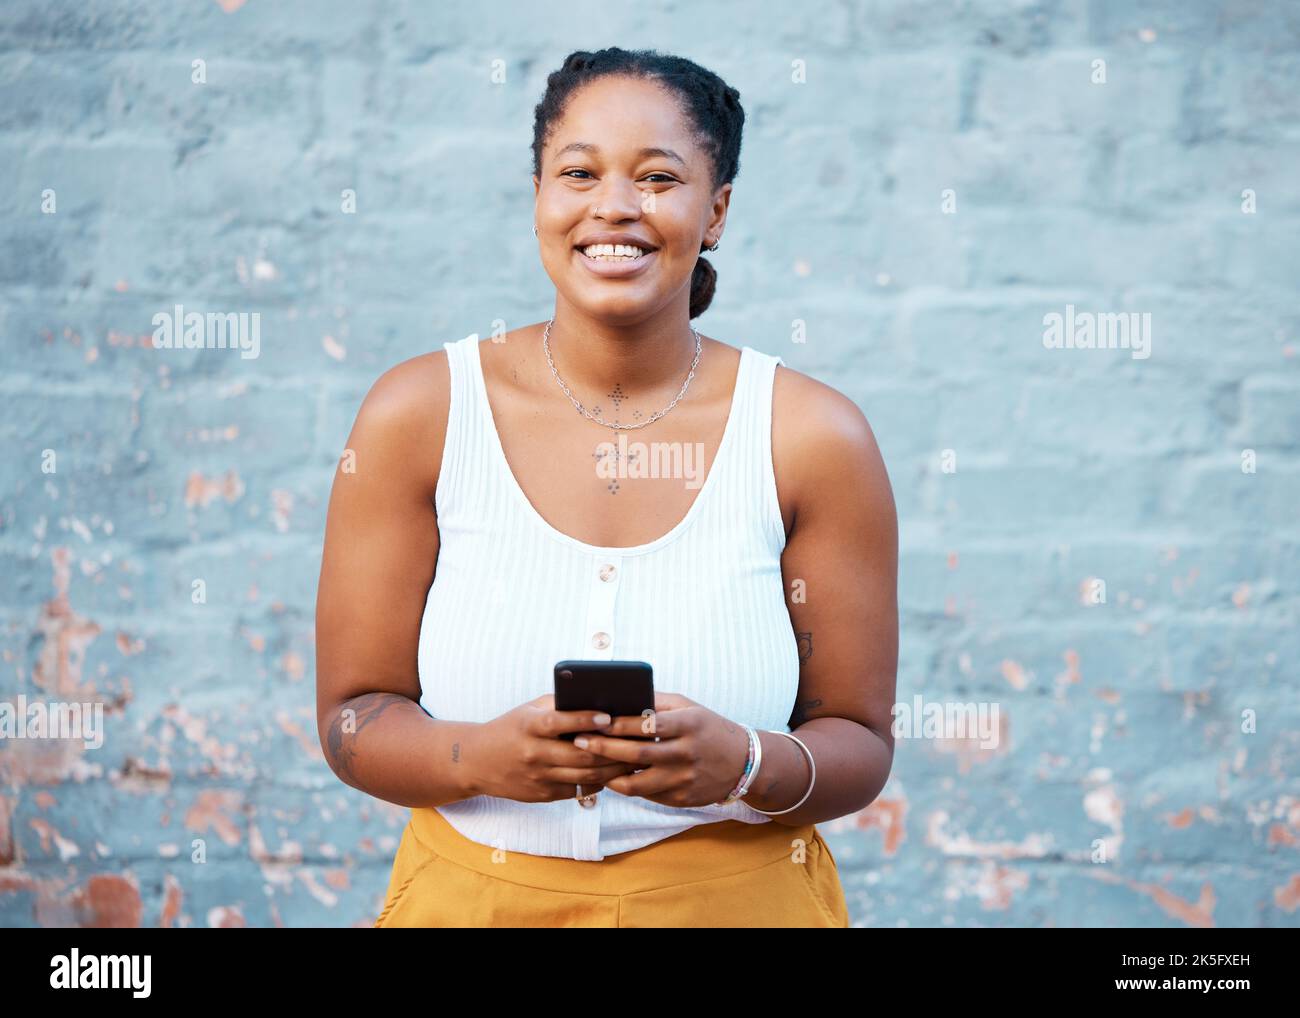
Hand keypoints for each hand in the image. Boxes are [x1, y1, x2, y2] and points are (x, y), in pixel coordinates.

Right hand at [472, 694, 638, 802]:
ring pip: (583, 776)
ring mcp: (538, 777)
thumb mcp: (528, 710)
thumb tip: (597, 699)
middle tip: (635, 742)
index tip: (608, 717)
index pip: (559, 723)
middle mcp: (533, 754)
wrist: (477, 761)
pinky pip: (577, 790)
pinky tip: (614, 774)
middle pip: (579, 755)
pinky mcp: (543, 795)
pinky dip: (598, 782)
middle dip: (610, 750)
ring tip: (633, 759)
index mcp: (528, 727)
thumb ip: (558, 706)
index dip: (584, 720)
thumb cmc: (511, 728)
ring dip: (612, 769)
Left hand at [573, 693, 751, 807]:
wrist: (743, 763)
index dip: (618, 724)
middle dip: (603, 748)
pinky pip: (647, 795)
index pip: (647, 724)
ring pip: (637, 783)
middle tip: (579, 742)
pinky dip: (627, 787)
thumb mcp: (689, 708)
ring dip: (609, 775)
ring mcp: (684, 779)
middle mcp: (687, 753)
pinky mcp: (682, 799)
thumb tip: (621, 698)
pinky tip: (611, 778)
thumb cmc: (708, 728)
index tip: (594, 721)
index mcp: (688, 725)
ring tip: (590, 765)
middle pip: (637, 754)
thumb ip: (657, 703)